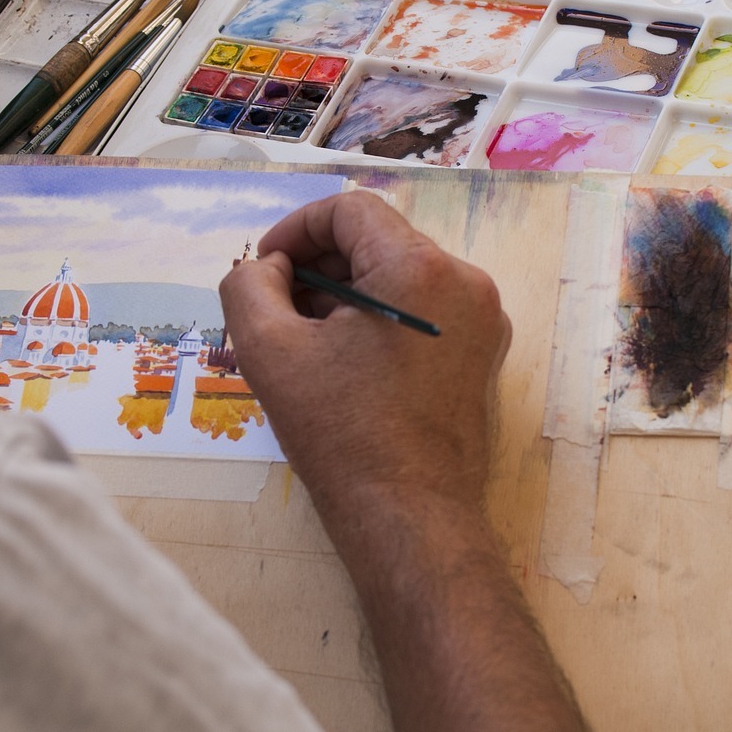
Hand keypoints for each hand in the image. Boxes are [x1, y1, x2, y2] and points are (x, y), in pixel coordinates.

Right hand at [223, 194, 633, 731]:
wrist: (411, 521)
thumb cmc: (343, 437)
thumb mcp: (271, 353)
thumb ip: (248, 287)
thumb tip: (260, 267)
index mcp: (421, 268)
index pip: (349, 211)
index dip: (295, 230)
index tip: (263, 270)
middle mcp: (464, 282)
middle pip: (377, 242)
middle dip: (317, 268)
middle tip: (272, 310)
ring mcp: (483, 322)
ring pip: (398, 279)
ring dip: (343, 296)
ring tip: (299, 342)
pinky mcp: (481, 357)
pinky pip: (422, 314)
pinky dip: (377, 322)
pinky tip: (338, 366)